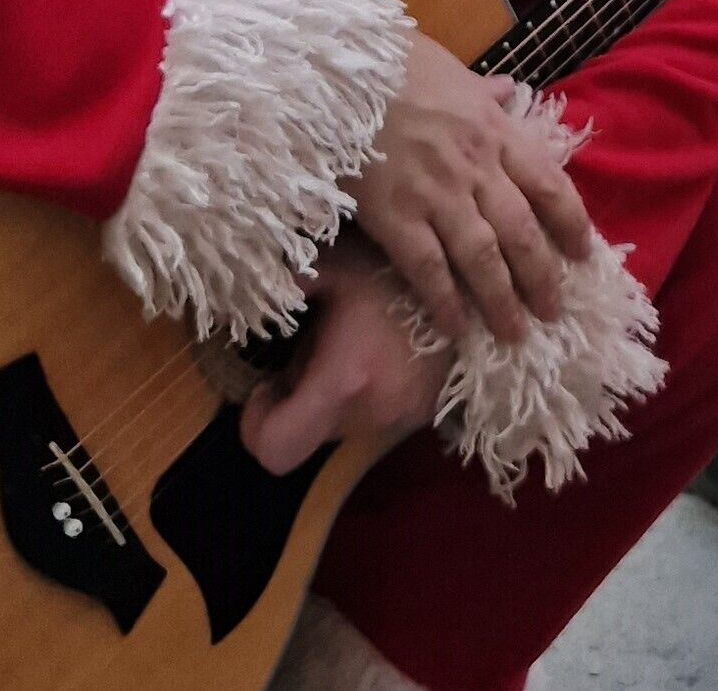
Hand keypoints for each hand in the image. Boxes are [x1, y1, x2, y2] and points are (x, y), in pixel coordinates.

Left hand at [238, 257, 444, 472]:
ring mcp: (400, 420)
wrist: (480, 281)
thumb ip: (282, 287)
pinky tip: (377, 351)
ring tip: (348, 344)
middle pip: (305, 437)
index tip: (266, 384)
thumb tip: (237, 291)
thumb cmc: (397, 268)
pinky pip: (370, 417)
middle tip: (310, 348)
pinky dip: (360, 394)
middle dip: (295, 401)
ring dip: (329, 396)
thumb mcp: (332, 266)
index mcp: (342, 381)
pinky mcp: (422, 415)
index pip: (274, 450)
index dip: (256, 424)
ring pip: (337, 428)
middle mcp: (370, 414)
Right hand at [347, 35, 594, 343]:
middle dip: (542, 277)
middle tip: (554, 311)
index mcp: (495, 131)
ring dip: (503, 301)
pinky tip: (456, 327)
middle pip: (522, 232)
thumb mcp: (451, 70)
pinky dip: (445, 301)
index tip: (582, 255)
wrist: (335, 70)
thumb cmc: (392, 63)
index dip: (571, 225)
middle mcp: (476, 167)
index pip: (550, 185)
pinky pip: (428, 268)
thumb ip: (484, 92)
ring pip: (483, 258)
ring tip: (515, 333)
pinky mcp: (394, 215)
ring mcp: (436, 194)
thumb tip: (508, 91)